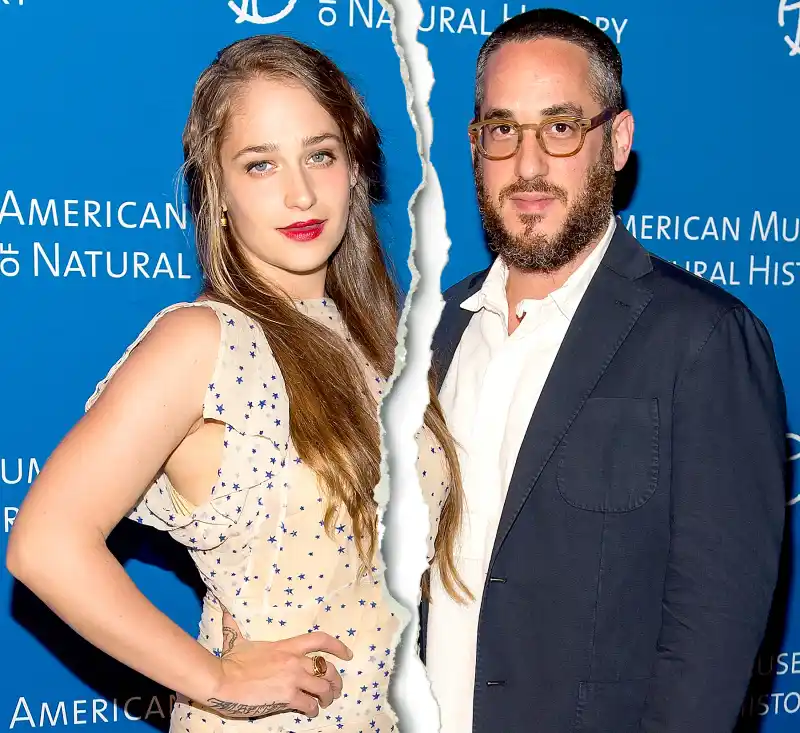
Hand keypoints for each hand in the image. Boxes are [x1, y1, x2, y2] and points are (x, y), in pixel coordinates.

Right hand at [203, 609, 351, 718]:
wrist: (221, 680)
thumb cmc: (229, 661)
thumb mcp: (236, 640)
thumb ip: (235, 627)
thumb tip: (225, 613)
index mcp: (286, 646)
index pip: (320, 640)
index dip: (338, 646)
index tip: (347, 654)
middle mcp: (294, 660)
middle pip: (328, 668)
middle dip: (336, 680)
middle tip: (335, 688)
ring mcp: (292, 679)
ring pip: (323, 688)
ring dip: (327, 696)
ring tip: (325, 702)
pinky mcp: (287, 697)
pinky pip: (309, 705)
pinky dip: (313, 709)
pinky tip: (310, 711)